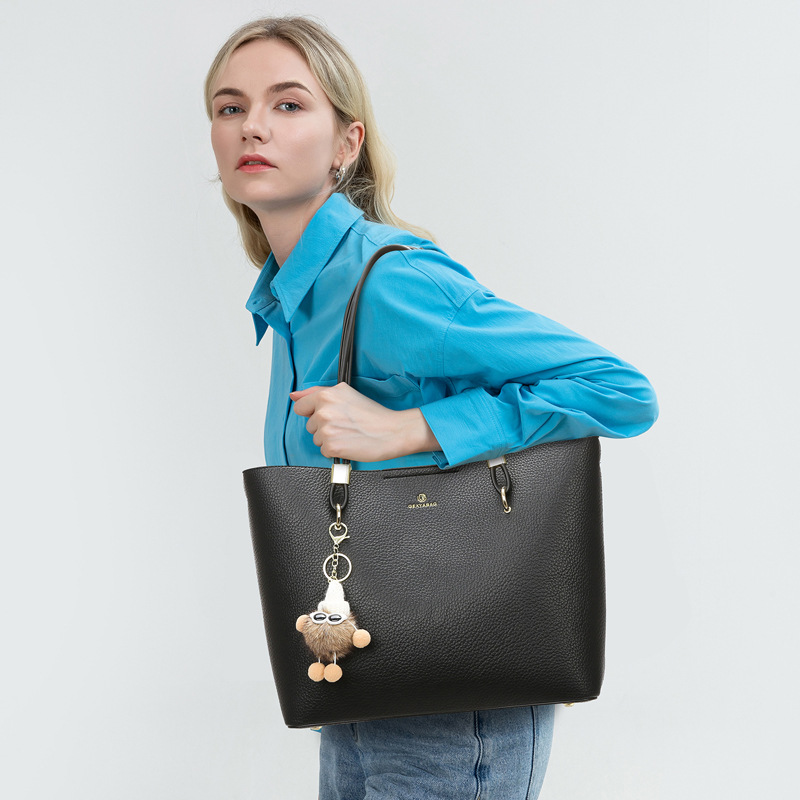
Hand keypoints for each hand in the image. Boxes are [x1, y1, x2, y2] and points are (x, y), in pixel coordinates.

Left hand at [290, 383, 439, 461]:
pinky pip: (324, 451)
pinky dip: (335, 450)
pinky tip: (349, 443)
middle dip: (324, 426)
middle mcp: (324, 411)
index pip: (301, 406)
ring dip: (329, 439)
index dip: (314, 412)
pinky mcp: (331, 446)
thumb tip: (294, 396)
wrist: (392, 431)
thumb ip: (315, 393)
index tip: (329, 415)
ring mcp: (326, 429)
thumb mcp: (346, 394)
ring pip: (316, 438)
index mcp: (326, 395)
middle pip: (310, 425)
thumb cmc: (373, 414)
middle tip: (345, 424)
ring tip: (348, 433)